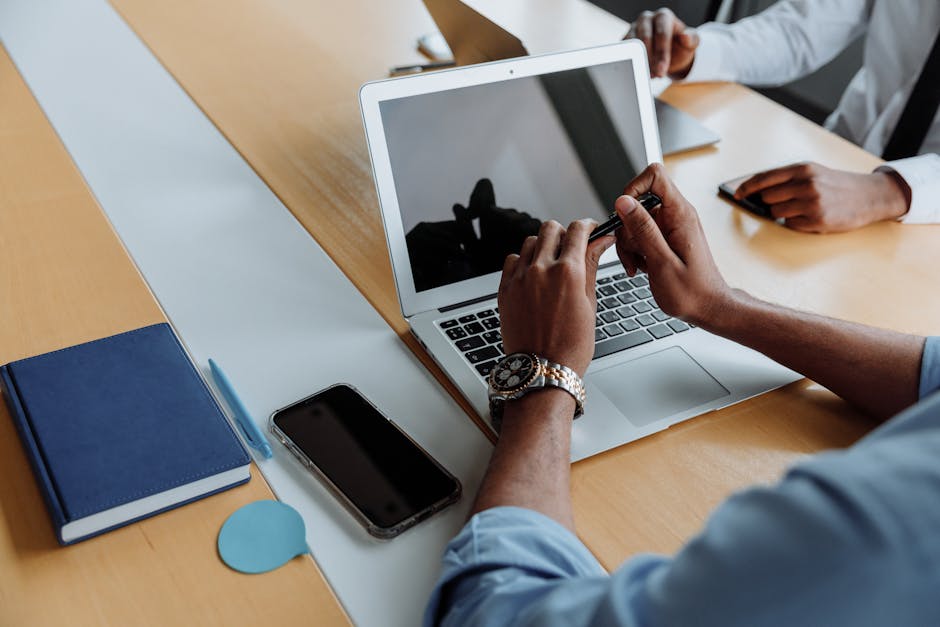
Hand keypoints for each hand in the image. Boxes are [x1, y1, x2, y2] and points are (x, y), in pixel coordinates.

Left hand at [498, 220, 613, 375]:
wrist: (542, 370)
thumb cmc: (571, 345)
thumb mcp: (589, 303)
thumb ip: (591, 266)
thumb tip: (601, 241)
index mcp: (568, 272)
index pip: (577, 229)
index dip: (587, 226)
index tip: (590, 230)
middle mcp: (541, 270)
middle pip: (551, 228)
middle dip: (564, 233)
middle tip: (571, 247)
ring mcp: (520, 278)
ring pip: (531, 242)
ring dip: (543, 246)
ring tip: (552, 264)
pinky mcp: (505, 289)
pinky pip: (512, 260)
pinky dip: (524, 261)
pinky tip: (533, 275)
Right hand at [614, 164, 731, 325]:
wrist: (708, 308)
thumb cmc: (691, 292)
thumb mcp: (662, 262)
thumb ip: (643, 229)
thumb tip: (623, 202)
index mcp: (680, 214)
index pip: (654, 175)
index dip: (633, 188)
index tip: (624, 214)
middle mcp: (676, 215)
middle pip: (637, 203)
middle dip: (627, 229)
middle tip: (634, 254)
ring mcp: (670, 226)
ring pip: (634, 221)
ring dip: (629, 244)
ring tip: (639, 266)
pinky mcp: (665, 237)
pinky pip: (640, 234)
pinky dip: (635, 250)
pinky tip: (642, 267)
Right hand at [626, 8, 699, 78]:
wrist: (670, 54)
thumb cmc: (680, 47)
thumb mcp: (691, 44)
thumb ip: (691, 40)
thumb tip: (685, 35)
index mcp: (663, 17)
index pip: (662, 34)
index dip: (662, 53)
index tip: (663, 69)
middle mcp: (647, 19)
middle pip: (645, 38)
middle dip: (650, 59)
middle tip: (655, 75)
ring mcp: (634, 29)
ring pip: (632, 45)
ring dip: (640, 63)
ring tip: (649, 75)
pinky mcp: (625, 40)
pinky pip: (625, 51)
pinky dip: (632, 63)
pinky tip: (641, 73)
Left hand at [734, 162, 910, 232]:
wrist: (869, 196)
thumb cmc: (835, 184)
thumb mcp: (813, 172)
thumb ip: (786, 179)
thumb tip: (756, 191)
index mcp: (803, 169)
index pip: (765, 178)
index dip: (747, 187)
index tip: (737, 194)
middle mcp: (807, 184)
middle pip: (767, 198)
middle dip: (771, 202)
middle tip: (787, 201)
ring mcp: (812, 203)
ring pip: (776, 213)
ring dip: (783, 213)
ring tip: (801, 208)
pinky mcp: (817, 220)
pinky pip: (790, 225)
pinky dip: (796, 223)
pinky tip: (811, 217)